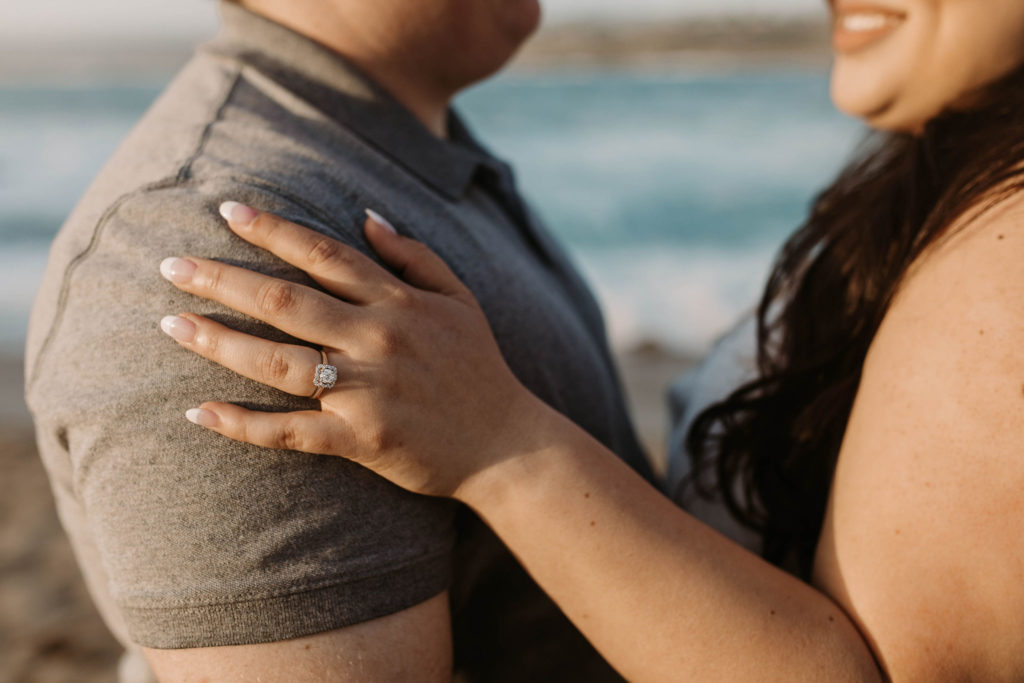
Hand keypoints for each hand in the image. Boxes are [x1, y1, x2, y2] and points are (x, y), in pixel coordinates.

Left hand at [158, 202, 548, 498]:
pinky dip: (243, 424)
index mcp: (399, 303)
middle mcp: (378, 340)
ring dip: (219, 341)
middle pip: (287, 300)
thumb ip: (414, 255)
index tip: (228, 209)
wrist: (507, 444)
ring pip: (278, 361)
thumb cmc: (479, 368)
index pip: (325, 254)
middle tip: (170, 263)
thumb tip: (365, 215)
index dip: (274, 229)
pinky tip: (198, 412)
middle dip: (224, 277)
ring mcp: (368, 391)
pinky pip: (291, 431)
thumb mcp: (459, 299)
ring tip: (170, 324)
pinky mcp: (362, 440)